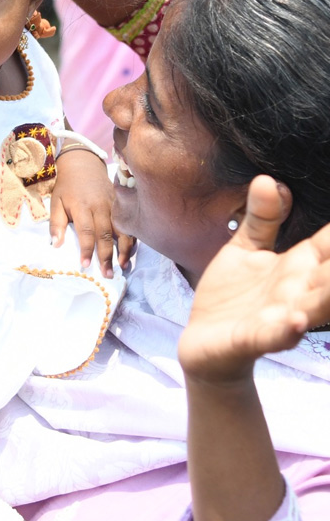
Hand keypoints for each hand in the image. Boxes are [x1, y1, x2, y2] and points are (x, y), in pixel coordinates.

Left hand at [50, 149, 134, 277]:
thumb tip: (55, 245)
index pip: (86, 231)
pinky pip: (130, 223)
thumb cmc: (67, 187)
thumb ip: (56, 224)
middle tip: (108, 274)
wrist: (83, 164)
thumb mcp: (56, 202)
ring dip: (124, 249)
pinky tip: (132, 252)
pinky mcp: (122, 204)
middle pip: (106, 234)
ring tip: (123, 266)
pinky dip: (132, 238)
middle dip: (107, 255)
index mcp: (82, 207)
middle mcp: (100, 207)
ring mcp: (114, 205)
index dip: (87, 249)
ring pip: (123, 229)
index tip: (86, 265)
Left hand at [179, 175, 329, 383]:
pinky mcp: (255, 339)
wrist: (203, 342)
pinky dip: (285, 331)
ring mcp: (280, 316)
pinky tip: (294, 320)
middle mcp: (298, 290)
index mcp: (299, 266)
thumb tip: (268, 179)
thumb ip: (262, 217)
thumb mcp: (246, 249)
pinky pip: (275, 336)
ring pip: (314, 306)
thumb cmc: (231, 296)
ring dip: (328, 295)